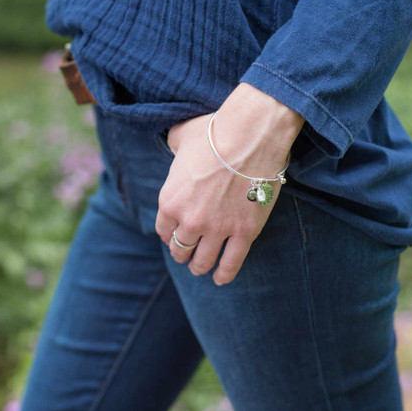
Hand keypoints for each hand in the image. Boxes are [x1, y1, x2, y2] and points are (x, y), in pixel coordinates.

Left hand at [155, 82, 304, 285]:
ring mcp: (217, 229)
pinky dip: (225, 274)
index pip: (163, 230)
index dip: (168, 234)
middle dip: (181, 253)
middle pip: (180, 249)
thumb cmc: (214, 131)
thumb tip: (175, 146)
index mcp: (170, 200)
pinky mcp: (244, 232)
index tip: (173, 235)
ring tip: (201, 268)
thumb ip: (172, 146)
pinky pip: (231, 263)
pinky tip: (221, 279)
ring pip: (203, 260)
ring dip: (199, 266)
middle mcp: (189, 220)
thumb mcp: (180, 136)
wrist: (249, 135)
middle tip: (186, 254)